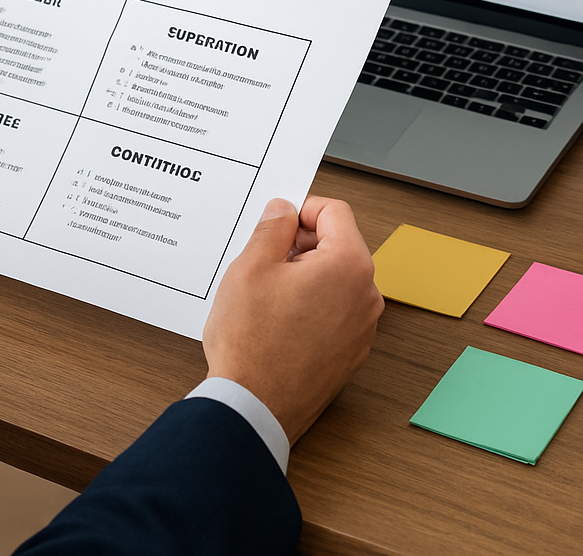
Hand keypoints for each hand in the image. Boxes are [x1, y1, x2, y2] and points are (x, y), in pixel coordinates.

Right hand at [202, 196, 382, 445]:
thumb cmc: (253, 343)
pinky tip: (277, 320)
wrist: (255, 407)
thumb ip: (272, 228)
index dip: (301, 209)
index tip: (277, 222)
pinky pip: (334, 310)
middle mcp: (366, 296)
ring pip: (334, 278)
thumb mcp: (251, 267)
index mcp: (349, 266)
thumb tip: (283, 210)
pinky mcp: (350, 352)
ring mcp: (362, 328)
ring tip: (267, 294)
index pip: (334, 211)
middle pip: (337, 244)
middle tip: (263, 260)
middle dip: (300, 244)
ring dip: (303, 275)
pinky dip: (309, 304)